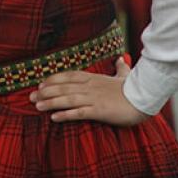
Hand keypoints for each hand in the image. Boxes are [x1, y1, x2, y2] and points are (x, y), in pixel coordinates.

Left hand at [29, 57, 146, 126]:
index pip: (68, 76)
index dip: (52, 80)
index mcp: (93, 78)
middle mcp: (90, 87)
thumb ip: (119, 68)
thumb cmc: (134, 88)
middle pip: (63, 88)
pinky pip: (79, 112)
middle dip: (45, 92)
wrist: (146, 99)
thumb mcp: (124, 76)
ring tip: (37, 106)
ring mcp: (94, 98)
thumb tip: (121, 59)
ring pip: (67, 99)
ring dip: (50, 102)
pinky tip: (54, 117)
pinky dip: (66, 114)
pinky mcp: (99, 110)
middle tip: (31, 97)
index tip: (40, 85)